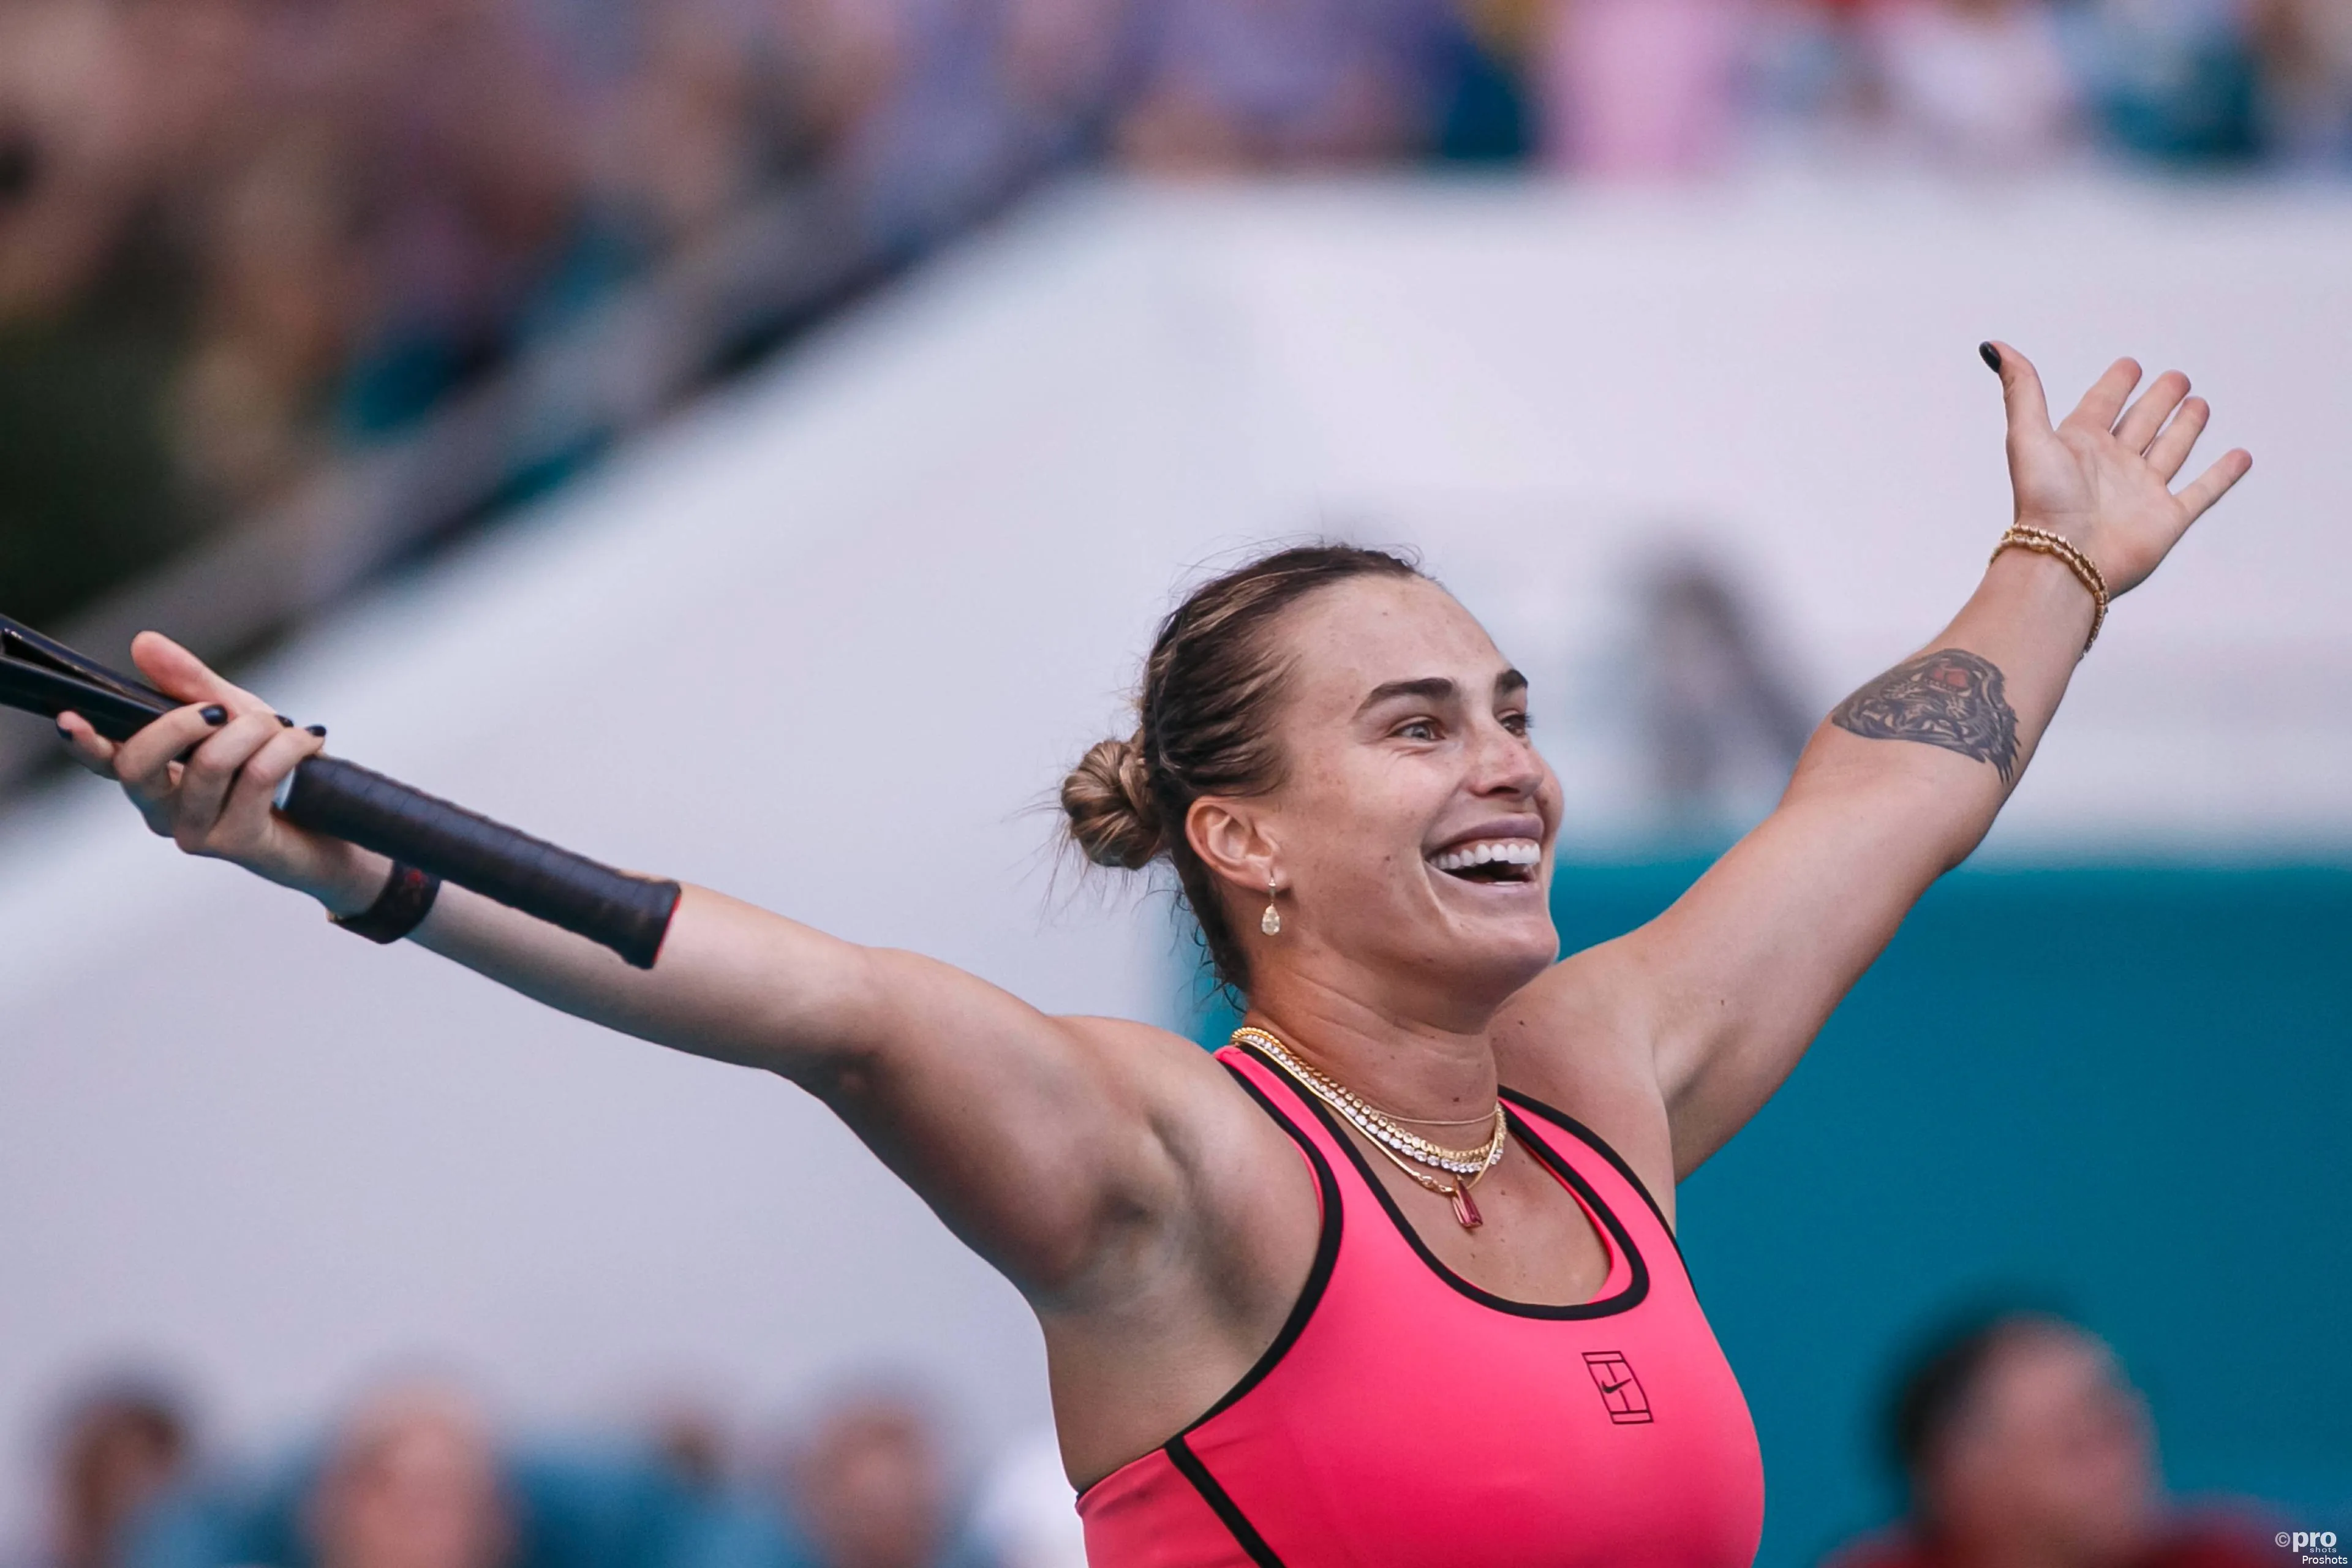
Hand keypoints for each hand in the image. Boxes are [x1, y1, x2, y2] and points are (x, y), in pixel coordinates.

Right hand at [55, 631, 381, 905]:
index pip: (105, 761)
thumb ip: (190, 684)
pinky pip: (258, 777)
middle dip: (181, 722)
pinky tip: (309, 741)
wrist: (337, 826)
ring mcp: (197, 832)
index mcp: (153, 776)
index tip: (70, 717)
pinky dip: (288, 746)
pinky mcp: (239, 843)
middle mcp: (163, 810)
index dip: (84, 742)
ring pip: (209, 764)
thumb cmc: (279, 771)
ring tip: (282, 726)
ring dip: (254, 730)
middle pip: (138, 766)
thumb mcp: (236, 715)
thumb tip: (143, 643)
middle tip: (223, 708)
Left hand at [1986, 342, 2251, 595]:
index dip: (2115, 384)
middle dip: (2159, 399)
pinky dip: (2222, 474)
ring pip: (2171, 450)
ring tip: (2199, 404)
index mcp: (2080, 444)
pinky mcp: (2166, 517)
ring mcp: (2141, 491)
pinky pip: (2202, 491)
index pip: (2103, 404)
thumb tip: (1996, 347)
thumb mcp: (2027, 434)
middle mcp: (2112, 465)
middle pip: (2142, 422)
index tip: (2130, 365)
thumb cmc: (2043, 502)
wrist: (2065, 558)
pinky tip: (2238, 456)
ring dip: (2186, 427)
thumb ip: (2021, 389)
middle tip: (2176, 377)